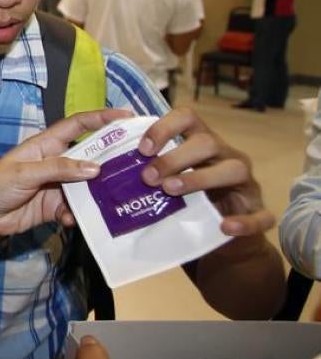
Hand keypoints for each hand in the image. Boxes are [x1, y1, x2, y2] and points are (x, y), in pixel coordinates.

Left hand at [0, 108, 131, 235]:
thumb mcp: (25, 172)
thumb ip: (59, 169)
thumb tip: (94, 168)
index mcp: (47, 144)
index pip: (78, 125)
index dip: (101, 118)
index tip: (127, 116)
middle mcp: (56, 162)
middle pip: (90, 157)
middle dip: (110, 160)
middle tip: (134, 163)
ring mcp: (57, 185)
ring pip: (87, 186)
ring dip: (96, 193)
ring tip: (110, 198)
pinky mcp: (55, 207)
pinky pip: (75, 209)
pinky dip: (77, 215)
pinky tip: (72, 220)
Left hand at [137, 107, 272, 236]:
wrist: (219, 240)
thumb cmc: (186, 203)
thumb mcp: (167, 184)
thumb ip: (146, 174)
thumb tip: (99, 172)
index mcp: (202, 144)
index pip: (187, 118)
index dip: (164, 128)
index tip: (142, 149)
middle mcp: (227, 156)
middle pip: (207, 142)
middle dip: (174, 158)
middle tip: (148, 178)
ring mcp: (246, 183)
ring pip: (233, 169)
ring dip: (200, 178)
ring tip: (171, 191)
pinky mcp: (258, 211)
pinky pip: (259, 215)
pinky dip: (243, 221)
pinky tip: (225, 227)